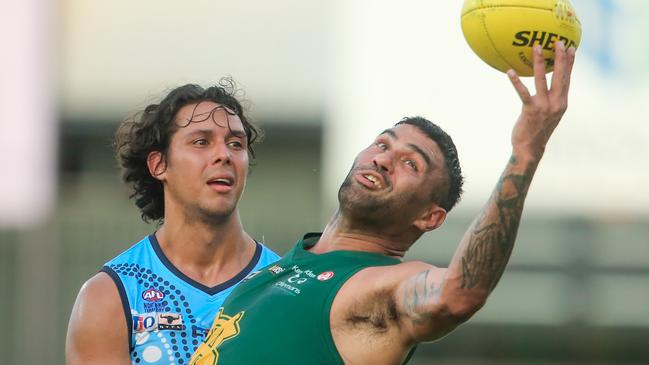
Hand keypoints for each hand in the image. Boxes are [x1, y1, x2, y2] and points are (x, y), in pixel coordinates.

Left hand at [507, 41, 575, 159]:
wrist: (531, 148)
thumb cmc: (537, 129)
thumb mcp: (548, 113)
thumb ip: (550, 99)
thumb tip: (546, 86)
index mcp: (562, 102)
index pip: (567, 78)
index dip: (570, 63)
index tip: (571, 48)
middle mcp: (556, 102)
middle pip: (560, 75)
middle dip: (560, 57)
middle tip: (558, 41)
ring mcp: (544, 106)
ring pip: (542, 79)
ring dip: (539, 62)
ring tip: (536, 47)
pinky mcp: (531, 110)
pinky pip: (522, 92)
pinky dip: (516, 81)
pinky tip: (510, 71)